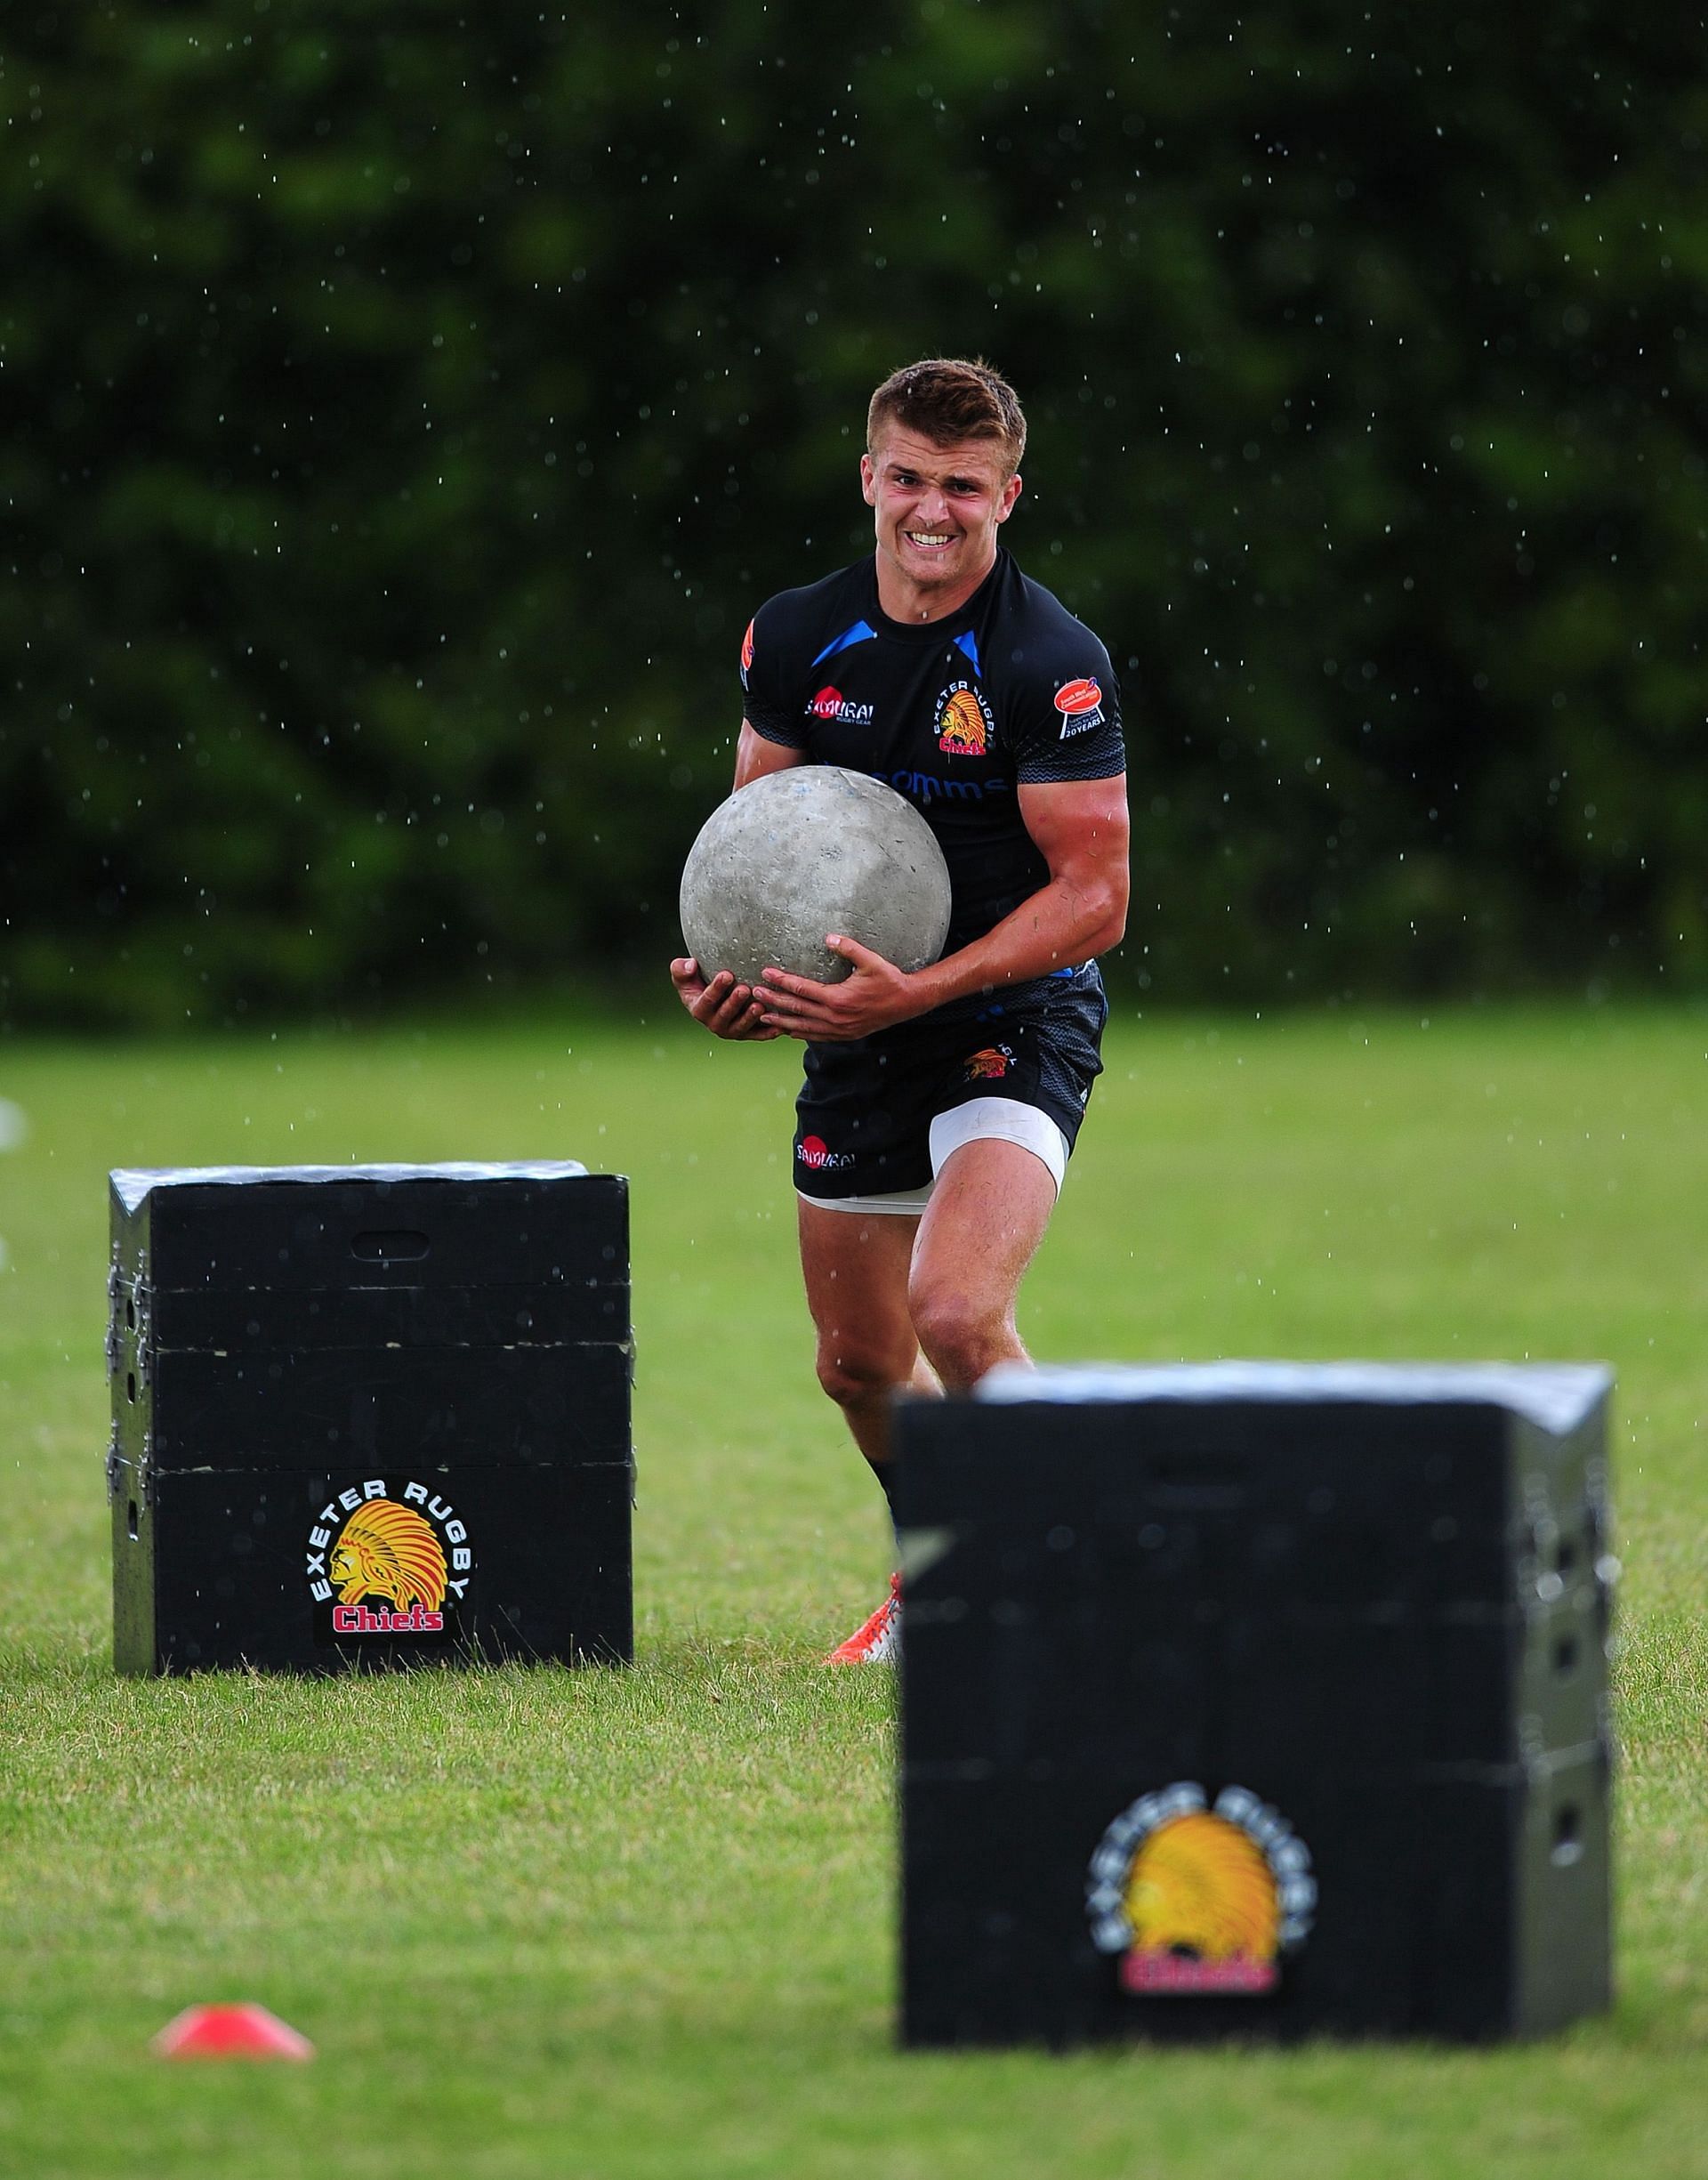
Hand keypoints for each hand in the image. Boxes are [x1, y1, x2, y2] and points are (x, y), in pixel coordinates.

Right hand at [669, 958, 780, 1039]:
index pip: (706, 1000)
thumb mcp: (684, 973)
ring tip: (758, 1005)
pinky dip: (767, 1032)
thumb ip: (681, 968)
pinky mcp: (747, 1033)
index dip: (716, 989)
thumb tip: (690, 965)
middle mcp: (714, 1023)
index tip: (726, 975)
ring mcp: (731, 1029)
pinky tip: (778, 1026)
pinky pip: (757, 1035)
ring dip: (750, 1018)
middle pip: (724, 1015)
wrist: (716, 992)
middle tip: (744, 989)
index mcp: (699, 1009)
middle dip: (734, 1003)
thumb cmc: (698, 981)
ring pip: (740, 1027)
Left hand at [757, 935, 927, 1041]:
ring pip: (803, 1027)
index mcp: (838, 998)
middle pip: (796, 1010)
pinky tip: (789, 1031)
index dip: (781, 981)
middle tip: (755, 994)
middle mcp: (835, 1017)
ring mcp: (839, 1029)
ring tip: (762, 1016)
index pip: (801, 989)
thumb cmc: (889, 980)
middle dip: (773, 1001)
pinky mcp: (845, 1035)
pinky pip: (817, 1036)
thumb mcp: (871, 960)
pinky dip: (800, 1033)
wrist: (907, 1003)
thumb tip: (828, 937)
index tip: (765, 974)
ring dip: (781, 1022)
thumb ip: (848, 948)